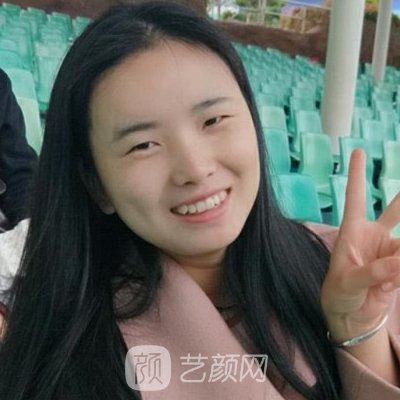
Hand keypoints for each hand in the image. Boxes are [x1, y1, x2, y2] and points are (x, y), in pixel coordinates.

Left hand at [321, 149, 399, 342]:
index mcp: (352, 232)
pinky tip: (389, 283)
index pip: (355, 197)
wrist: (350, 316)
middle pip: (396, 210)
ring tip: (389, 271)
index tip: (357, 151)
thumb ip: (375, 272)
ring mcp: (389, 251)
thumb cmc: (338, 293)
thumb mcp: (349, 282)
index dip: (356, 174)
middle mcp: (373, 236)